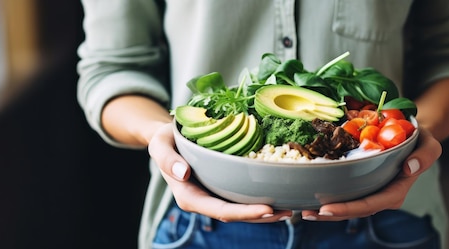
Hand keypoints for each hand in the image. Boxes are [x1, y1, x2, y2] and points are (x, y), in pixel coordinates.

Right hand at [147, 123, 292, 222]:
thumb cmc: (163, 140)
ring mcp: (214, 196)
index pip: (220, 210)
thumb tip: (182, 173)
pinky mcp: (222, 188)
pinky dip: (260, 199)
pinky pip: (242, 198)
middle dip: (261, 216)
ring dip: (265, 213)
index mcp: (189, 197)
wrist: (167, 138)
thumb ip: (166, 159)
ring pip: (241, 210)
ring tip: (289, 209)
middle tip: (287, 211)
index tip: (267, 208)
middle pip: (235, 215)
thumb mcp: (159, 145)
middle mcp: (204, 200)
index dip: (244, 213)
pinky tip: (279, 195)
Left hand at [300, 126, 441, 220]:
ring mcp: (371, 191)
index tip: (327, 208)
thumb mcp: (430, 144)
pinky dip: (328, 197)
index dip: (349, 208)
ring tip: (303, 210)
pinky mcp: (362, 183)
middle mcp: (382, 195)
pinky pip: (345, 194)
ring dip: (325, 211)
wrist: (412, 134)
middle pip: (355, 210)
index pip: (371, 204)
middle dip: (331, 214)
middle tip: (307, 213)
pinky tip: (309, 197)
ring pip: (348, 206)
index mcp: (396, 190)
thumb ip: (426, 155)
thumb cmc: (420, 140)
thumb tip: (410, 167)